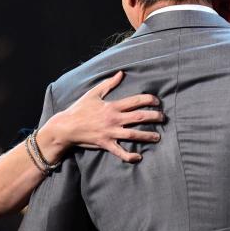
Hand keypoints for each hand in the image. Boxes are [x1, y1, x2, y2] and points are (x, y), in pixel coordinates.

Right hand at [38, 71, 163, 162]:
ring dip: (147, 136)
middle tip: (163, 118)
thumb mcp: (93, 93)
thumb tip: (121, 73)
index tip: (157, 102)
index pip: (136, 101)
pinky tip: (139, 157)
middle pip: (139, 117)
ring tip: (158, 137)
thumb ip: (109, 83)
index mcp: (112, 106)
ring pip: (133, 135)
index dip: (149, 100)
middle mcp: (114, 119)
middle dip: (154, 117)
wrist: (66, 127)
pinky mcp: (105, 144)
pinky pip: (119, 151)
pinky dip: (129, 156)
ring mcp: (110, 132)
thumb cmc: (80, 109)